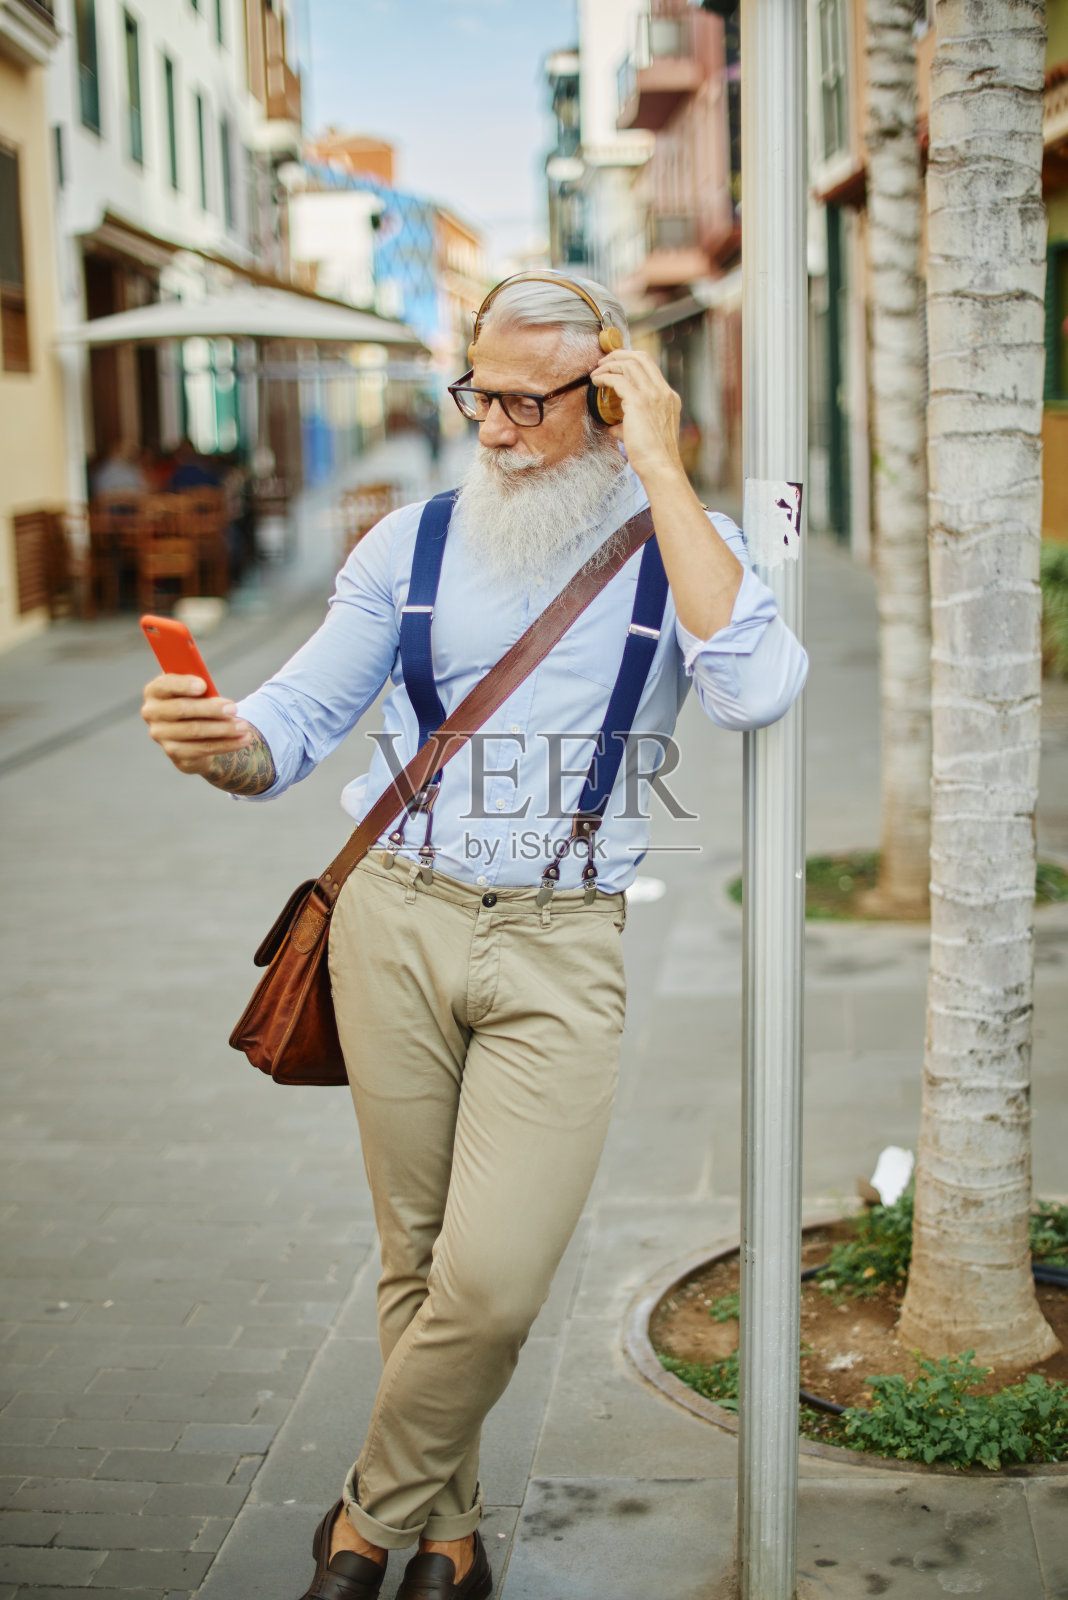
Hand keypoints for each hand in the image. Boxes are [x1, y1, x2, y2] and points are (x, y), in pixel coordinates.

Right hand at [141, 674, 251, 775]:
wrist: (196, 734)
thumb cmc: (197, 702)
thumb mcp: (197, 690)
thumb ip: (200, 685)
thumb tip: (210, 687)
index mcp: (155, 691)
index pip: (164, 685)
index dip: (182, 685)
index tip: (203, 685)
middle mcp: (152, 713)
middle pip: (180, 709)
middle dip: (210, 708)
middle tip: (234, 708)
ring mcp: (160, 735)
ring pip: (194, 731)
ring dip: (223, 728)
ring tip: (244, 726)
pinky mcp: (174, 753)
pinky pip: (202, 748)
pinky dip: (225, 744)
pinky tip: (242, 740)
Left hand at [589, 348, 685, 487]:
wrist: (660, 466)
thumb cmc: (654, 456)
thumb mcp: (647, 434)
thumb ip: (631, 425)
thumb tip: (614, 427)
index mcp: (669, 398)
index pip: (650, 367)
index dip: (631, 360)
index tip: (616, 364)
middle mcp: (663, 392)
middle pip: (641, 357)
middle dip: (619, 355)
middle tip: (603, 361)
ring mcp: (652, 395)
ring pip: (629, 363)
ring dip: (609, 364)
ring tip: (597, 371)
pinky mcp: (638, 402)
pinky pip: (618, 379)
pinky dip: (605, 377)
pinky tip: (597, 382)